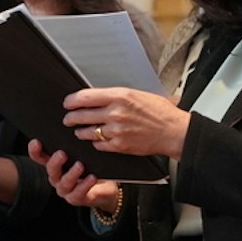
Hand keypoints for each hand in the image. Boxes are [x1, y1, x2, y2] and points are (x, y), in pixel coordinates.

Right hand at [29, 140, 119, 213]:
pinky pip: (77, 193)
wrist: (106, 188)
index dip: (35, 150)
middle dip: (55, 161)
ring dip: (71, 174)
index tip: (36, 142)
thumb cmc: (92, 167)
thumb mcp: (83, 154)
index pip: (39, 157)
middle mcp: (57, 177)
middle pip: (51, 170)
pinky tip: (91, 178)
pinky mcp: (75, 198)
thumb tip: (76, 127)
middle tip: (62, 153)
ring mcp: (65, 189)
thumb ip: (75, 144)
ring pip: (64, 182)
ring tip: (80, 165)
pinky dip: (84, 185)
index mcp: (54, 164)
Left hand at [61, 86, 189, 159]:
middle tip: (68, 118)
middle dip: (71, 117)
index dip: (71, 101)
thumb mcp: (137, 94)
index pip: (85, 97)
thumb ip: (116, 96)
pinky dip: (95, 142)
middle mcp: (115, 113)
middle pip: (81, 115)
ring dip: (80, 131)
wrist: (173, 131)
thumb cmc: (160, 112)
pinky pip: (98, 144)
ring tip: (79, 130)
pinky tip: (96, 139)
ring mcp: (116, 130)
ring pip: (87, 132)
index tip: (67, 103)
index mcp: (119, 96)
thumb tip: (97, 96)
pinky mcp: (119, 146)